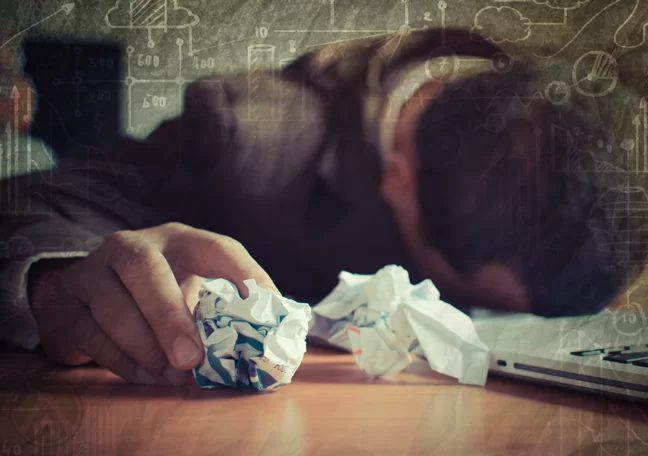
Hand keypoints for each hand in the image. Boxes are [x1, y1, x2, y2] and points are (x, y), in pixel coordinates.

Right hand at [27, 222, 279, 385]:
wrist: (83, 294)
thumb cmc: (152, 293)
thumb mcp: (186, 288)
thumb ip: (217, 308)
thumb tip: (267, 336)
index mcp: (176, 240)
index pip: (216, 247)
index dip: (244, 273)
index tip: (265, 306)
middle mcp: (131, 246)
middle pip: (146, 271)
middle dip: (170, 318)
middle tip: (193, 359)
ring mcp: (92, 271)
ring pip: (115, 308)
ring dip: (148, 349)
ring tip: (174, 376)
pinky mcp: (65, 303)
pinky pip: (93, 336)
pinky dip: (125, 363)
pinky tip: (149, 376)